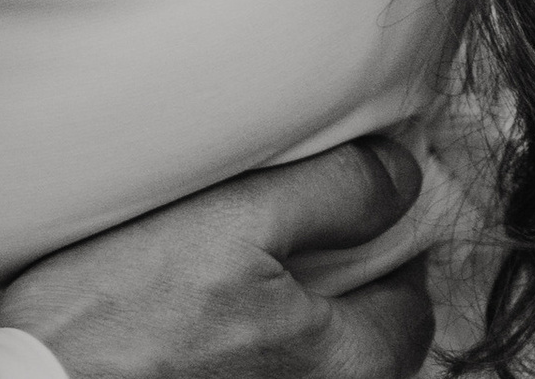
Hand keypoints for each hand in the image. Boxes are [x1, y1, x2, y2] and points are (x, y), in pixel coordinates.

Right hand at [0, 137, 435, 378]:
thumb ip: (333, 194)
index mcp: (336, 363)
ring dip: (297, 325)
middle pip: (366, 351)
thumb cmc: (123, 314)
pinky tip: (206, 322)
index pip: (411, 312)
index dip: (393, 251)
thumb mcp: (234, 220)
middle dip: (347, 294)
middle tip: (301, 238)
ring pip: (312, 370)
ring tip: (245, 275)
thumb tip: (401, 175)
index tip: (360, 214)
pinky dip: (254, 354)